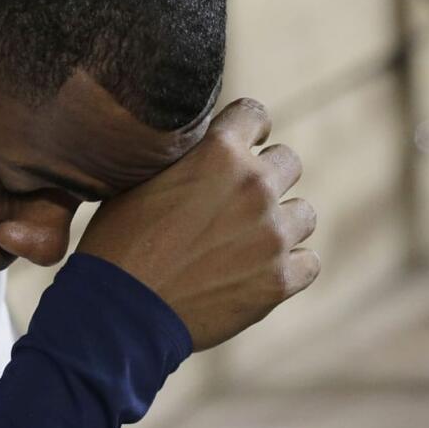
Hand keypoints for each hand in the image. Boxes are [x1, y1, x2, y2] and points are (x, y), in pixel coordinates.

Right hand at [76, 98, 319, 350]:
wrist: (120, 313)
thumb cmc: (119, 243)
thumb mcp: (142, 179)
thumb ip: (187, 157)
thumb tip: (208, 144)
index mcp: (220, 152)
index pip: (255, 114)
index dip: (246, 129)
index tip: (243, 143)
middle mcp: (255, 187)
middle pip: (288, 162)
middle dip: (267, 176)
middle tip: (238, 200)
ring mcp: (272, 235)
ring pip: (304, 214)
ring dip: (280, 223)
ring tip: (247, 241)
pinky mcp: (279, 281)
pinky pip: (308, 262)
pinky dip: (290, 266)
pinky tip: (261, 271)